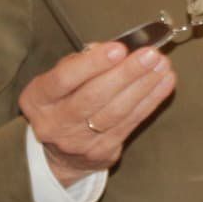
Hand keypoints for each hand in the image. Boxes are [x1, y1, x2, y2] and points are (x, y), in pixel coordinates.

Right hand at [20, 40, 175, 185]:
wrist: (60, 153)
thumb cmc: (63, 101)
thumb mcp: (61, 78)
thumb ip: (83, 61)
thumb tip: (117, 49)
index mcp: (38, 98)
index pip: (64, 79)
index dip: (92, 64)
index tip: (119, 48)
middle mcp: (54, 123)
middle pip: (93, 97)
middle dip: (126, 74)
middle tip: (150, 55)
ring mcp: (78, 142)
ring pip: (116, 112)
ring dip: (143, 87)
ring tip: (162, 66)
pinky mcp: (102, 152)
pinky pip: (130, 123)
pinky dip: (150, 101)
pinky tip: (164, 83)